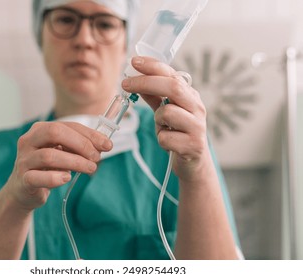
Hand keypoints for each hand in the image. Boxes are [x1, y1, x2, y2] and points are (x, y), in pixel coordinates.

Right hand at [5, 121, 111, 210]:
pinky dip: (55, 178)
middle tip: (96, 157)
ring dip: (75, 162)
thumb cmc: (47, 168)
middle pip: (55, 133)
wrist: (24, 191)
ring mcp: (24, 160)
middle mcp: (29, 141)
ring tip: (90, 169)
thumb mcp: (63, 153)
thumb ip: (80, 146)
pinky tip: (67, 178)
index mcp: (40, 129)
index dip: (89, 134)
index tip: (107, 145)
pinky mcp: (23, 180)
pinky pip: (37, 177)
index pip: (67, 125)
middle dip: (81, 144)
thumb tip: (104, 144)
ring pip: (49, 156)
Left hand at [122, 56, 210, 183]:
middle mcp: (197, 107)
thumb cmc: (178, 132)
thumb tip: (136, 78)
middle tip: (125, 84)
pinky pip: (166, 138)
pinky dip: (161, 139)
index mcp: (190, 96)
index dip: (153, 66)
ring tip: (163, 127)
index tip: (134, 61)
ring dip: (157, 120)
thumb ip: (154, 95)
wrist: (194, 161)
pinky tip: (169, 143)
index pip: (172, 74)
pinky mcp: (194, 145)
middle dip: (146, 82)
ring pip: (167, 113)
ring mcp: (198, 126)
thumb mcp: (165, 111)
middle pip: (173, 87)